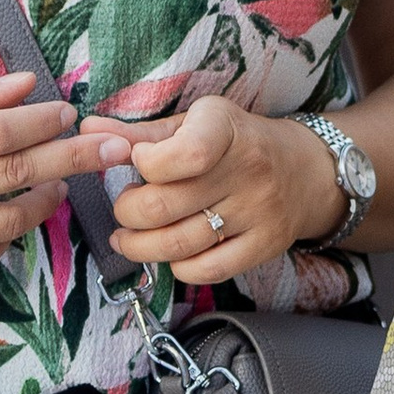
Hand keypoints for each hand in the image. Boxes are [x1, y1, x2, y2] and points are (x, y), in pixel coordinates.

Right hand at [0, 72, 98, 297]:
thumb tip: (26, 84)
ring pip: (11, 220)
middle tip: (115, 148)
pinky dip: (10, 233)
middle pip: (16, 173)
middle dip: (74, 158)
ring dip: (48, 199)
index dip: (43, 122)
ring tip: (62, 181)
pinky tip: (14, 212)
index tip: (69, 112)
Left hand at [91, 93, 342, 283]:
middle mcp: (247, 170)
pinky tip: (169, 254)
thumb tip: (87, 131)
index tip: (138, 162)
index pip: (178, 156)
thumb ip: (141, 132)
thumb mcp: (194, 123)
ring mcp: (258, 211)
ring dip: (139, 246)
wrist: (306, 170)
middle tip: (125, 207)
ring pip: (178, 244)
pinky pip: (208, 270)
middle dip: (126, 211)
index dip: (142, 163)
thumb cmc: (236, 142)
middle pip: (162, 207)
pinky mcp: (265, 245)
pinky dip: (177, 267)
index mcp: (225, 128)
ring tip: (129, 237)